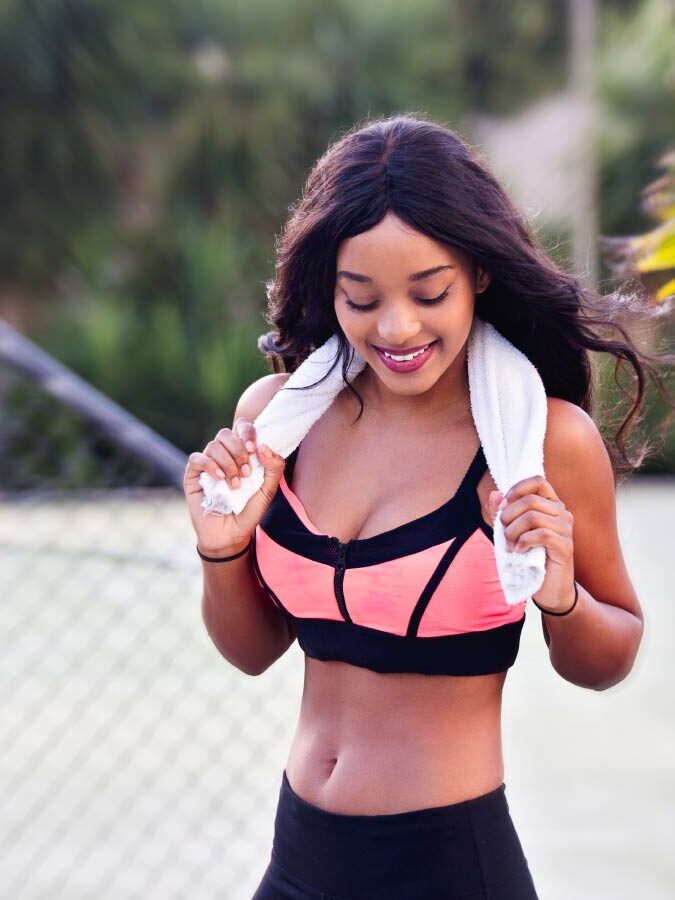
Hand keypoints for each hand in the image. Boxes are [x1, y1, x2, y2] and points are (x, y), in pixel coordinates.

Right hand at [183, 417, 285, 555]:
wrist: (231, 536)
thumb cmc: (249, 511)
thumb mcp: (268, 491)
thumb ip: (274, 467)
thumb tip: (263, 446)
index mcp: (241, 453)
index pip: (241, 427)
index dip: (247, 431)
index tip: (254, 448)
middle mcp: (223, 455)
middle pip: (226, 434)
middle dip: (239, 450)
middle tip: (247, 472)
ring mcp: (207, 464)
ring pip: (213, 446)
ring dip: (228, 464)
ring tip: (235, 485)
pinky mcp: (193, 476)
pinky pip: (197, 458)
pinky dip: (210, 465)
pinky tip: (219, 479)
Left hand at [488, 476, 575, 612]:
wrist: (549, 588)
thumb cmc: (529, 557)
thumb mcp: (511, 532)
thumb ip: (502, 513)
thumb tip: (495, 493)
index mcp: (551, 505)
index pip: (537, 481)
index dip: (517, 490)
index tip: (503, 507)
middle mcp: (562, 513)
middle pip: (530, 500)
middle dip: (508, 516)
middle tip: (503, 533)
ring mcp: (566, 529)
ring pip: (533, 516)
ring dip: (513, 531)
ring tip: (510, 545)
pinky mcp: (565, 546)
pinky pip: (541, 534)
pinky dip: (524, 542)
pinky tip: (519, 551)